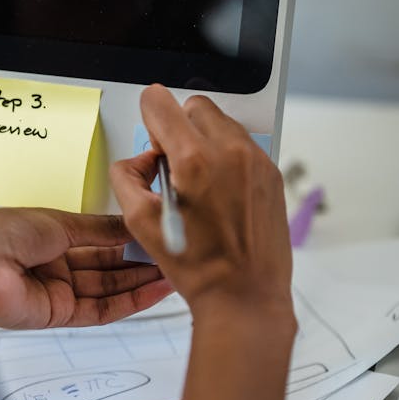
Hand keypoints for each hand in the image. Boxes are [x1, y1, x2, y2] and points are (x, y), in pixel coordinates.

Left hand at [0, 208, 171, 328]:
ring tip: (174, 272)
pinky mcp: (59, 315)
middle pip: (109, 265)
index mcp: (51, 235)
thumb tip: (129, 223)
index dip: (131, 237)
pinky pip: (101, 310)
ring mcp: (58, 290)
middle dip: (142, 260)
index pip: (101, 237)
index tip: (159, 231)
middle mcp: (55, 264)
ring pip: (110, 287)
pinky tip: (152, 291)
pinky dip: (129, 301)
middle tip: (176, 254)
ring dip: (142, 281)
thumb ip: (98, 229)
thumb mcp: (58, 222)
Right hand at [110, 85, 292, 319]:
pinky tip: (218, 193)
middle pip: (195, 107)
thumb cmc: (200, 268)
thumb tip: (136, 161)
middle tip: (173, 165)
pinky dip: (226, 159)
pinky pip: (242, 147)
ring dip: (204, 141)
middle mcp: (231, 153)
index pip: (161, 103)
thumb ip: (127, 178)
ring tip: (197, 183)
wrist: (244, 296)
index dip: (148, 114)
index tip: (151, 130)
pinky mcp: (271, 175)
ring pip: (222, 124)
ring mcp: (256, 162)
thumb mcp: (140, 223)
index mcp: (195, 161)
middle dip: (178, 128)